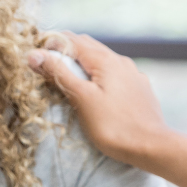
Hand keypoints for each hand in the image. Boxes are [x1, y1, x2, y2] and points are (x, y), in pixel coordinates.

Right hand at [27, 33, 177, 170]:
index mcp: (105, 60)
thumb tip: (34, 54)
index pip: (72, 40)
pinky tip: (95, 89)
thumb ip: (59, 73)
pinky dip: (98, 74)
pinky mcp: (139, 89)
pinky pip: (114, 74)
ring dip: (82, 62)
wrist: (152, 147)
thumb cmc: (114, 126)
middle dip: (65, 49)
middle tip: (46, 62)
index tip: (34, 53)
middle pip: (88, 46)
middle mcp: (121, 61)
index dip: (51, 43)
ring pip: (102, 60)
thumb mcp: (82, 98)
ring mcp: (133, 75)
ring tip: (67, 75)